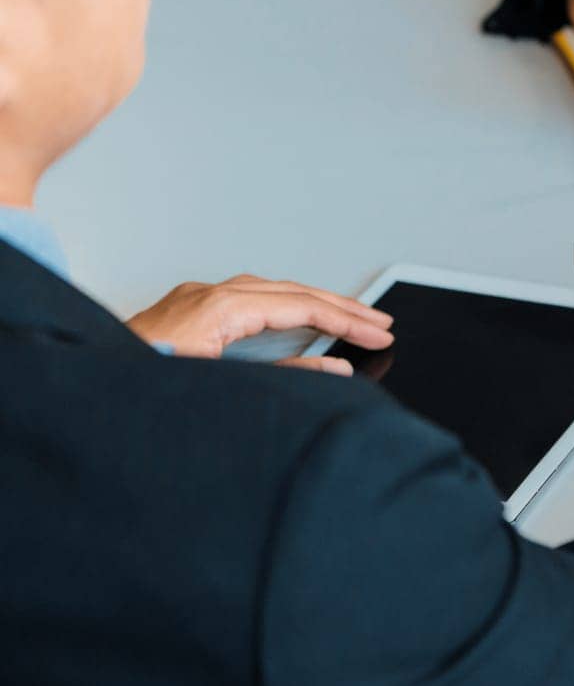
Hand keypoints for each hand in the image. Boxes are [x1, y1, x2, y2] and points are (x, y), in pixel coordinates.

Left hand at [126, 275, 393, 374]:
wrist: (80, 394)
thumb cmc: (135, 392)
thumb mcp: (220, 388)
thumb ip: (283, 377)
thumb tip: (333, 369)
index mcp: (218, 308)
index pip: (302, 306)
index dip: (348, 321)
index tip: (382, 334)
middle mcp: (205, 296)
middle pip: (291, 292)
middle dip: (342, 307)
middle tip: (382, 323)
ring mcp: (191, 302)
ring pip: (269, 292)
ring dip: (313, 305)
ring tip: (349, 320)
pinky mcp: (182, 316)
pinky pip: (246, 300)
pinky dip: (282, 309)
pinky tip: (294, 321)